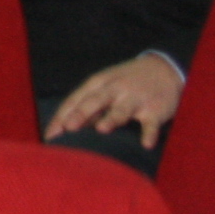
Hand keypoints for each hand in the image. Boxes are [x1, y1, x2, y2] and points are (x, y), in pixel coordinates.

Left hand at [46, 55, 182, 149]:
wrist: (164, 69)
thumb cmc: (125, 82)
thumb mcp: (105, 87)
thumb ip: (88, 106)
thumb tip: (66, 127)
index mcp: (98, 83)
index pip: (75, 100)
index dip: (62, 116)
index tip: (50, 134)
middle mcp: (114, 89)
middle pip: (94, 101)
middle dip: (81, 113)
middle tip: (69, 127)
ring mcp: (135, 99)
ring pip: (121, 109)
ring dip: (111, 118)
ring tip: (101, 128)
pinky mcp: (155, 109)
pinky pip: (151, 123)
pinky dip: (149, 133)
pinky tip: (146, 144)